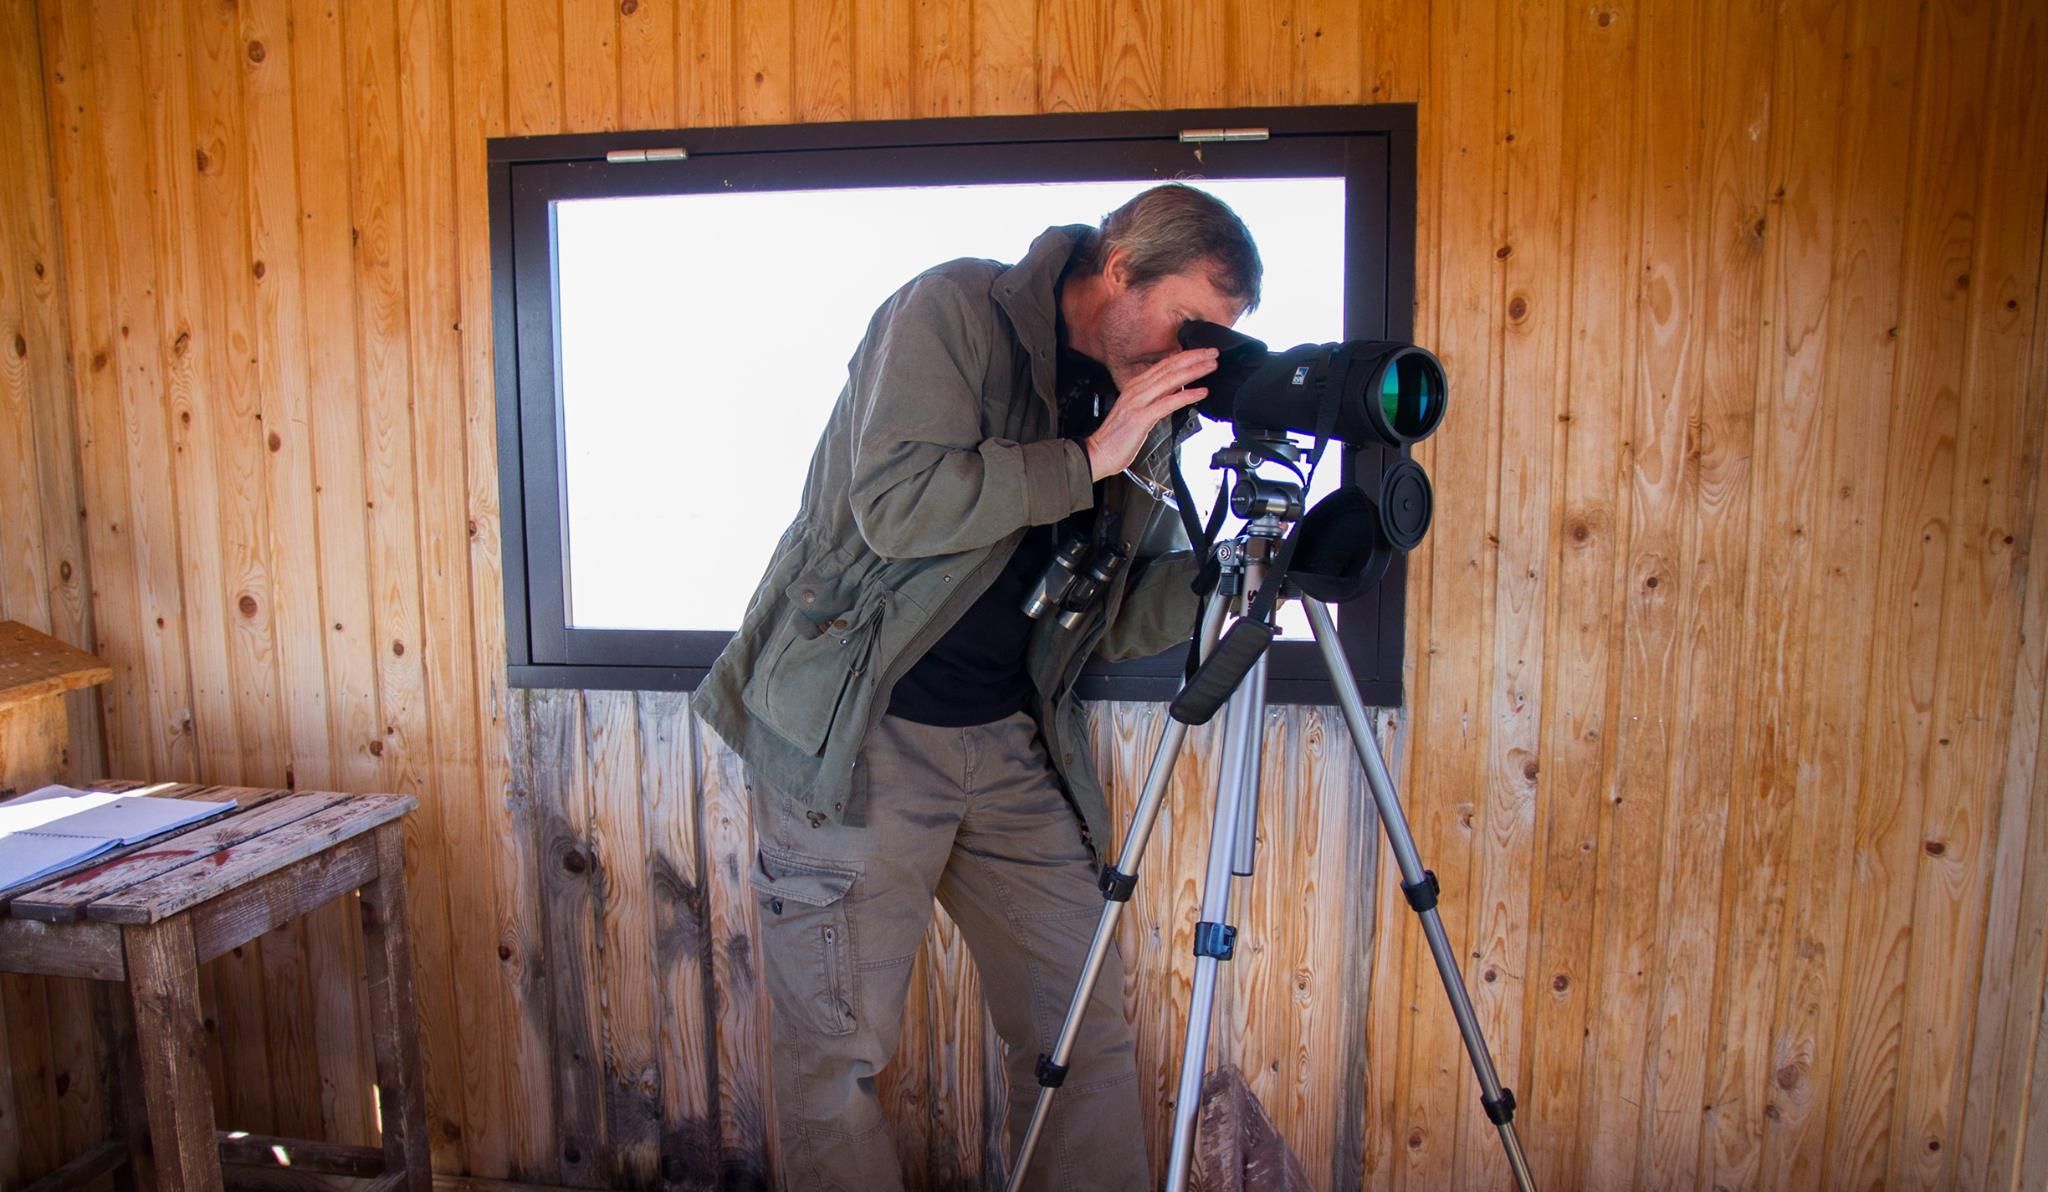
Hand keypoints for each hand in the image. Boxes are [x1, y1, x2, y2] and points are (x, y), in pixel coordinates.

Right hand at [1083, 348, 1218, 480]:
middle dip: (1194, 358)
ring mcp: (1138, 402)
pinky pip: (1168, 403)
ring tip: (1211, 366)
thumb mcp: (1139, 410)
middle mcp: (1136, 389)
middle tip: (1213, 353)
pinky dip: (1186, 395)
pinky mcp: (1142, 417)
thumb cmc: (1119, 436)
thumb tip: (1175, 390)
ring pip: (1170, 380)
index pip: (1164, 365)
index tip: (1204, 352)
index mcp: (1135, 386)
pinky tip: (1201, 392)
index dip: (1186, 356)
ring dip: (1193, 371)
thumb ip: (1156, 398)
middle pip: (1169, 368)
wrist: (1099, 452)